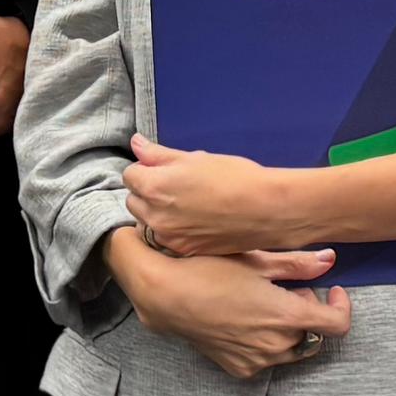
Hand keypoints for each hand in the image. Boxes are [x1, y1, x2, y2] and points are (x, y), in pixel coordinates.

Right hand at [107, 232, 346, 382]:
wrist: (165, 295)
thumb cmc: (208, 270)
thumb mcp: (256, 261)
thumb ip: (297, 264)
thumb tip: (330, 259)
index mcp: (286, 317)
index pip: (337, 325)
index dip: (341, 306)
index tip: (332, 291)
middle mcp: (276, 345)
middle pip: (313, 334)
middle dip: (308, 312)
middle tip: (287, 290)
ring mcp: (257, 361)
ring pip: (291, 348)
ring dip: (289, 329)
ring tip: (263, 304)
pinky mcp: (239, 369)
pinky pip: (267, 358)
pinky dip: (266, 342)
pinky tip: (245, 320)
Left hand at [121, 139, 302, 260]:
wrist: (266, 210)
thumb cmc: (234, 177)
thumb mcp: (195, 158)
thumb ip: (159, 155)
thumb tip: (136, 143)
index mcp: (154, 187)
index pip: (130, 175)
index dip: (145, 169)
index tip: (163, 170)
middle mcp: (155, 216)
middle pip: (133, 200)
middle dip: (147, 193)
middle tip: (175, 187)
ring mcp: (168, 237)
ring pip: (147, 222)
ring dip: (156, 213)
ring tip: (184, 206)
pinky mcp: (183, 251)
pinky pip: (165, 239)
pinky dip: (171, 231)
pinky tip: (193, 223)